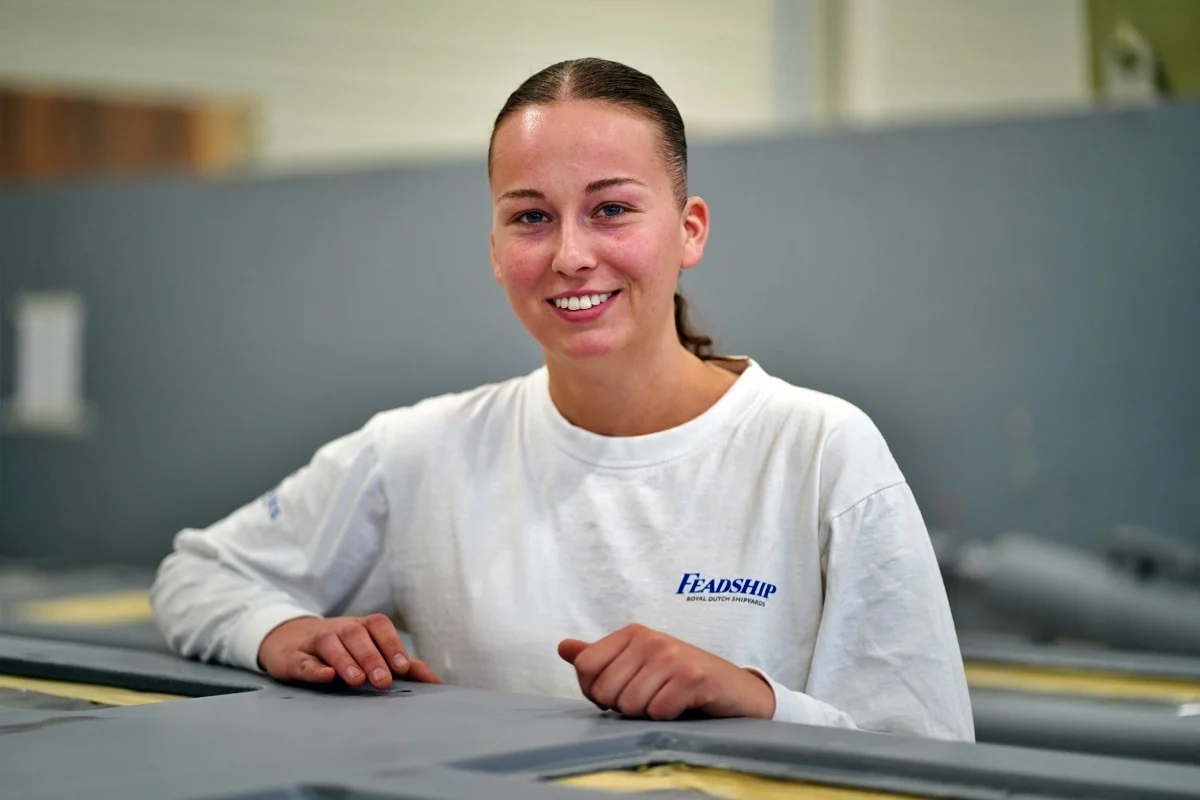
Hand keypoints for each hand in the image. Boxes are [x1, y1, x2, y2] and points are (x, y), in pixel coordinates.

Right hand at [258, 614, 441, 689]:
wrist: (289, 641)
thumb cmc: (342, 649)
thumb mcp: (373, 652)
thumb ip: (403, 665)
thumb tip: (435, 682)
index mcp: (361, 626)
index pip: (379, 626)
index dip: (391, 644)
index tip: (402, 668)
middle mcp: (339, 629)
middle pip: (356, 634)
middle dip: (372, 656)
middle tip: (383, 681)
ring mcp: (314, 641)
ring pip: (329, 642)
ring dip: (345, 660)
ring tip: (356, 680)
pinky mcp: (292, 657)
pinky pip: (302, 659)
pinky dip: (313, 667)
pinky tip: (325, 676)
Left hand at [557, 624, 774, 720]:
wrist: (734, 689)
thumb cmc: (680, 679)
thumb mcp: (638, 663)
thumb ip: (599, 657)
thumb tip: (563, 648)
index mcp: (631, 633)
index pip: (585, 667)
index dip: (596, 691)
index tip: (621, 690)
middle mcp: (650, 639)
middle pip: (605, 690)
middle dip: (623, 705)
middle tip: (649, 697)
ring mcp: (672, 656)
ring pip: (629, 704)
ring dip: (647, 713)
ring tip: (666, 701)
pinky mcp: (692, 677)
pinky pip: (657, 711)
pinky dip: (667, 717)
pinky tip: (681, 706)